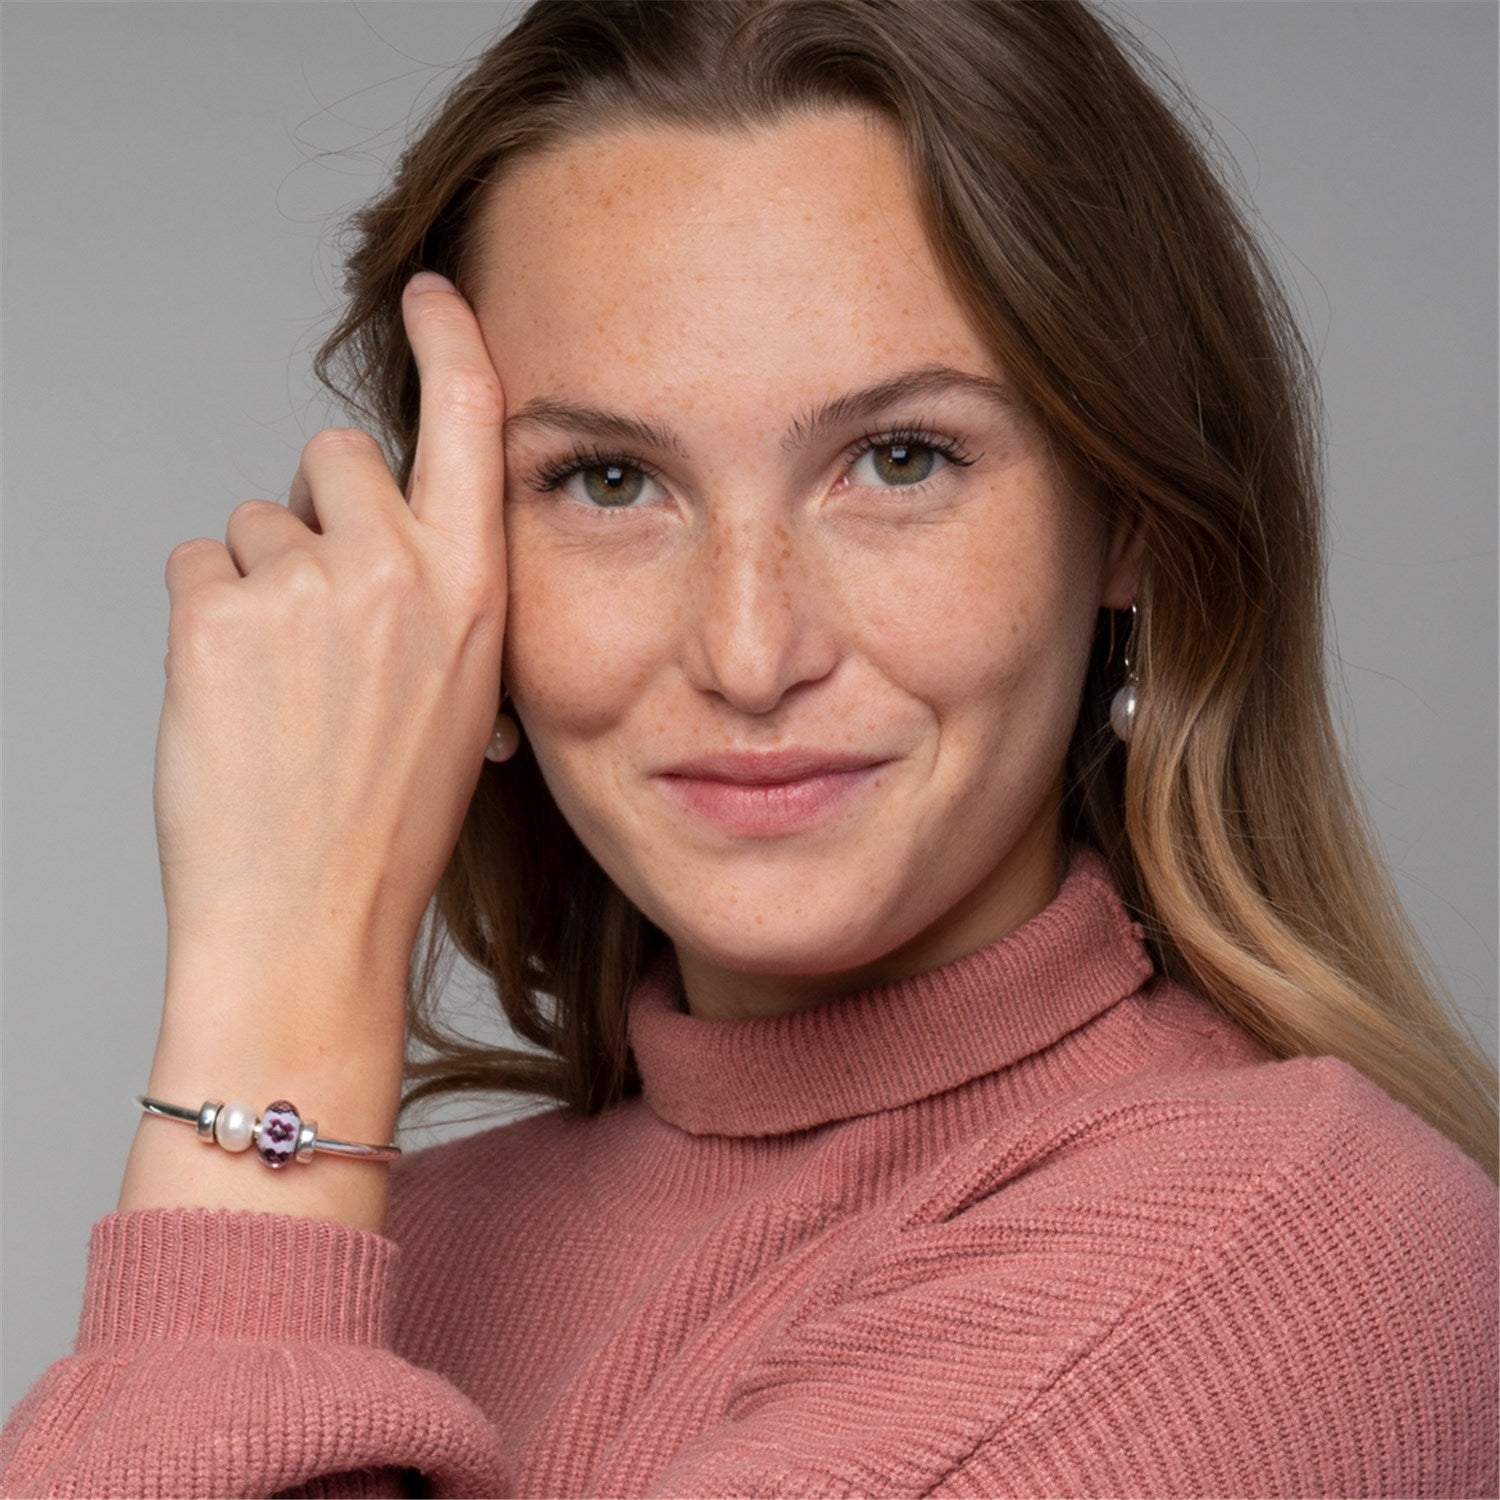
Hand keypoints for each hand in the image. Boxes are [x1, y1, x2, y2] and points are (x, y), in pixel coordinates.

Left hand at [152, 273, 506, 1008]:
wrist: (313, 915)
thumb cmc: (392, 822)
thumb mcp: (467, 705)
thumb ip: (444, 606)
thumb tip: (398, 557)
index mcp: (473, 591)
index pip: (470, 421)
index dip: (450, 340)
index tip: (429, 293)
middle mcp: (397, 570)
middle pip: (335, 455)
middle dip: (319, 511)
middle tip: (322, 611)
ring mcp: (305, 589)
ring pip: (256, 520)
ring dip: (259, 581)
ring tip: (280, 682)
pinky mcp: (217, 617)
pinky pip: (197, 565)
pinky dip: (206, 617)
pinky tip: (234, 691)